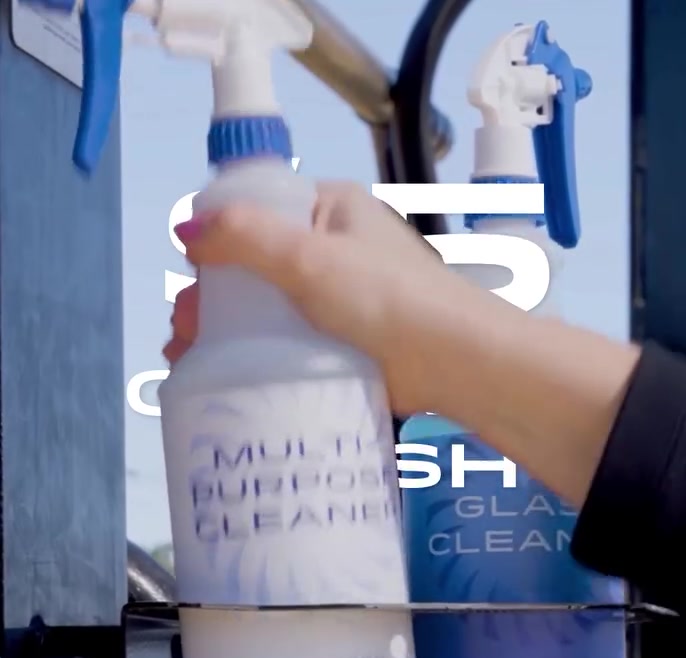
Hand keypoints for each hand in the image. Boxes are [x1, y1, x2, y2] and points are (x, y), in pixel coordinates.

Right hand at [165, 181, 454, 414]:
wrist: (450, 360)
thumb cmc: (382, 296)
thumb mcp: (308, 256)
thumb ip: (244, 236)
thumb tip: (184, 227)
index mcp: (329, 209)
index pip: (259, 211)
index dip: (219, 240)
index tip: (191, 276)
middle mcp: (332, 246)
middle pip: (257, 263)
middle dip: (215, 295)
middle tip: (185, 330)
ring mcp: (338, 295)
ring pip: (269, 304)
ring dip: (228, 327)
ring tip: (190, 356)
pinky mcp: (341, 337)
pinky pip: (288, 336)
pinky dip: (256, 350)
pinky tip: (224, 371)